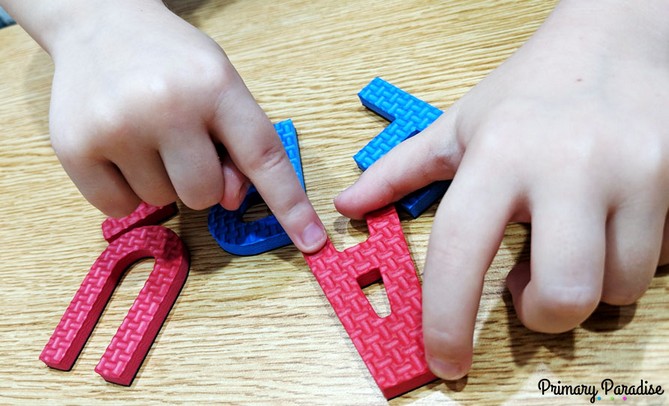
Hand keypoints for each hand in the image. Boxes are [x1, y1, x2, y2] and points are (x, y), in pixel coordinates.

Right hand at [44, 1, 325, 251]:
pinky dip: (126, 191)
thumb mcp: (220, 86)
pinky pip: (118, 208)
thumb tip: (233, 201)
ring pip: (162, 202)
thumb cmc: (173, 61)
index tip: (312, 243)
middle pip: (205, 195)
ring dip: (162, 180)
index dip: (291, 205)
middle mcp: (166, 107)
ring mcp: (116, 128)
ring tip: (147, 135)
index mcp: (215, 86)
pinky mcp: (74, 148)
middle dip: (202, 180)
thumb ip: (238, 143)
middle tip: (182, 141)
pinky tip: (120, 150)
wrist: (99, 21)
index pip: (263, 157)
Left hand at [335, 1, 668, 378]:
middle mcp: (570, 166)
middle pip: (563, 295)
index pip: (463, 252)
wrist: (621, 37)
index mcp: (500, 154)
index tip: (445, 362)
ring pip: (621, 289)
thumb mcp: (460, 124)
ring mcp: (638, 173)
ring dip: (587, 287)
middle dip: (541, 315)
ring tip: (569, 246)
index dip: (448, 319)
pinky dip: (631, 260)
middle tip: (526, 287)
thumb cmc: (531, 89)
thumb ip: (400, 170)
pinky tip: (613, 225)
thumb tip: (348, 204)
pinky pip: (663, 262)